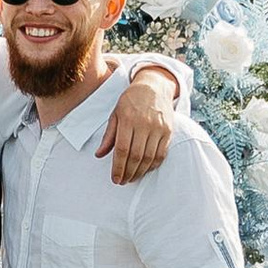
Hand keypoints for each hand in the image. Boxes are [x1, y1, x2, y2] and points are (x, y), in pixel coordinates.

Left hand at [109, 65, 176, 182]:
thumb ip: (109, 136)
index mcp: (128, 119)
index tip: (115, 179)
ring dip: (140, 172)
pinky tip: (145, 170)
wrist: (154, 86)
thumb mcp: (116, 114)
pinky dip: (153, 165)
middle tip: (122, 181)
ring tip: (132, 178)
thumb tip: (99, 155)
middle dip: (128, 172)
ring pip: (149, 157)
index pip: (122, 149)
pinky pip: (161, 153)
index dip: (118, 167)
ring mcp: (158, 128)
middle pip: (136, 156)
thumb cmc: (131, 101)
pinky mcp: (168, 131)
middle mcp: (144, 124)